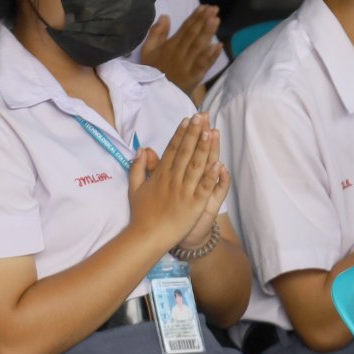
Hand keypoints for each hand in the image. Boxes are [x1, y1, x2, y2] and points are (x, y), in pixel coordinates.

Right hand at [126, 115, 228, 251]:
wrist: (147, 237)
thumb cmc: (142, 214)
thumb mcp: (135, 188)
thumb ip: (138, 168)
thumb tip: (142, 150)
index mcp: (160, 175)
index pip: (172, 150)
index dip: (181, 134)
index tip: (188, 119)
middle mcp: (173, 180)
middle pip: (185, 153)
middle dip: (194, 133)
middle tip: (202, 116)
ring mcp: (184, 192)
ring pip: (196, 166)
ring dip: (204, 149)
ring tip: (210, 132)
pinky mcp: (194, 205)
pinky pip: (204, 188)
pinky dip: (211, 176)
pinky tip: (218, 163)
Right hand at [140, 5, 222, 93]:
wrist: (153, 95)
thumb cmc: (153, 70)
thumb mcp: (148, 50)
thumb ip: (156, 33)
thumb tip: (165, 16)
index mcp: (170, 45)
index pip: (185, 28)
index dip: (195, 17)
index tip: (205, 6)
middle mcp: (179, 53)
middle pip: (193, 35)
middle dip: (203, 20)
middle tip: (214, 8)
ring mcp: (187, 65)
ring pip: (198, 47)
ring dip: (207, 33)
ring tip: (216, 20)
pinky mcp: (193, 77)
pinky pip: (202, 65)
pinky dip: (211, 56)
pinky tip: (219, 46)